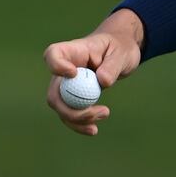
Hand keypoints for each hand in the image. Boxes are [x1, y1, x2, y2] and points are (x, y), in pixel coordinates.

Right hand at [43, 8, 145, 135]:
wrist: (120, 54)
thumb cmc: (120, 47)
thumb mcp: (122, 53)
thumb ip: (112, 66)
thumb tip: (102, 82)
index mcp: (74, 51)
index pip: (53, 54)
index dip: (57, 66)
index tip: (73, 74)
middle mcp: (65, 69)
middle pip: (54, 92)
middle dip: (72, 110)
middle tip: (98, 111)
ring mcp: (67, 86)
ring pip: (61, 109)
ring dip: (79, 120)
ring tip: (105, 114)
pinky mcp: (73, 98)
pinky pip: (70, 116)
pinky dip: (80, 125)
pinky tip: (94, 129)